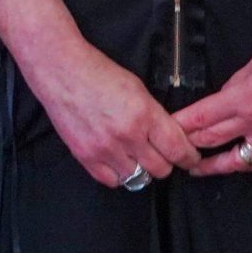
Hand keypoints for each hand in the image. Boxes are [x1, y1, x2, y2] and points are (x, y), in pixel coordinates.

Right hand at [21, 37, 199, 189]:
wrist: (61, 71)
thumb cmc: (99, 72)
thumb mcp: (137, 88)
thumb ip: (154, 116)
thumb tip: (170, 138)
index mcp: (144, 114)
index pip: (177, 149)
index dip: (188, 157)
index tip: (190, 158)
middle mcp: (127, 135)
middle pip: (161, 169)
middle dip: (165, 162)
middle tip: (160, 153)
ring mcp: (105, 149)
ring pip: (138, 178)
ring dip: (140, 168)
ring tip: (135, 154)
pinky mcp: (86, 157)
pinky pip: (112, 181)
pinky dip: (118, 173)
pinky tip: (117, 159)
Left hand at [174, 29, 251, 175]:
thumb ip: (233, 88)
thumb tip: (220, 102)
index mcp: (242, 98)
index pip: (200, 119)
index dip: (179, 127)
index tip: (165, 130)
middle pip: (212, 140)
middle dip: (189, 146)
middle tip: (172, 150)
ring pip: (238, 161)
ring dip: (214, 165)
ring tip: (198, 168)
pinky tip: (242, 166)